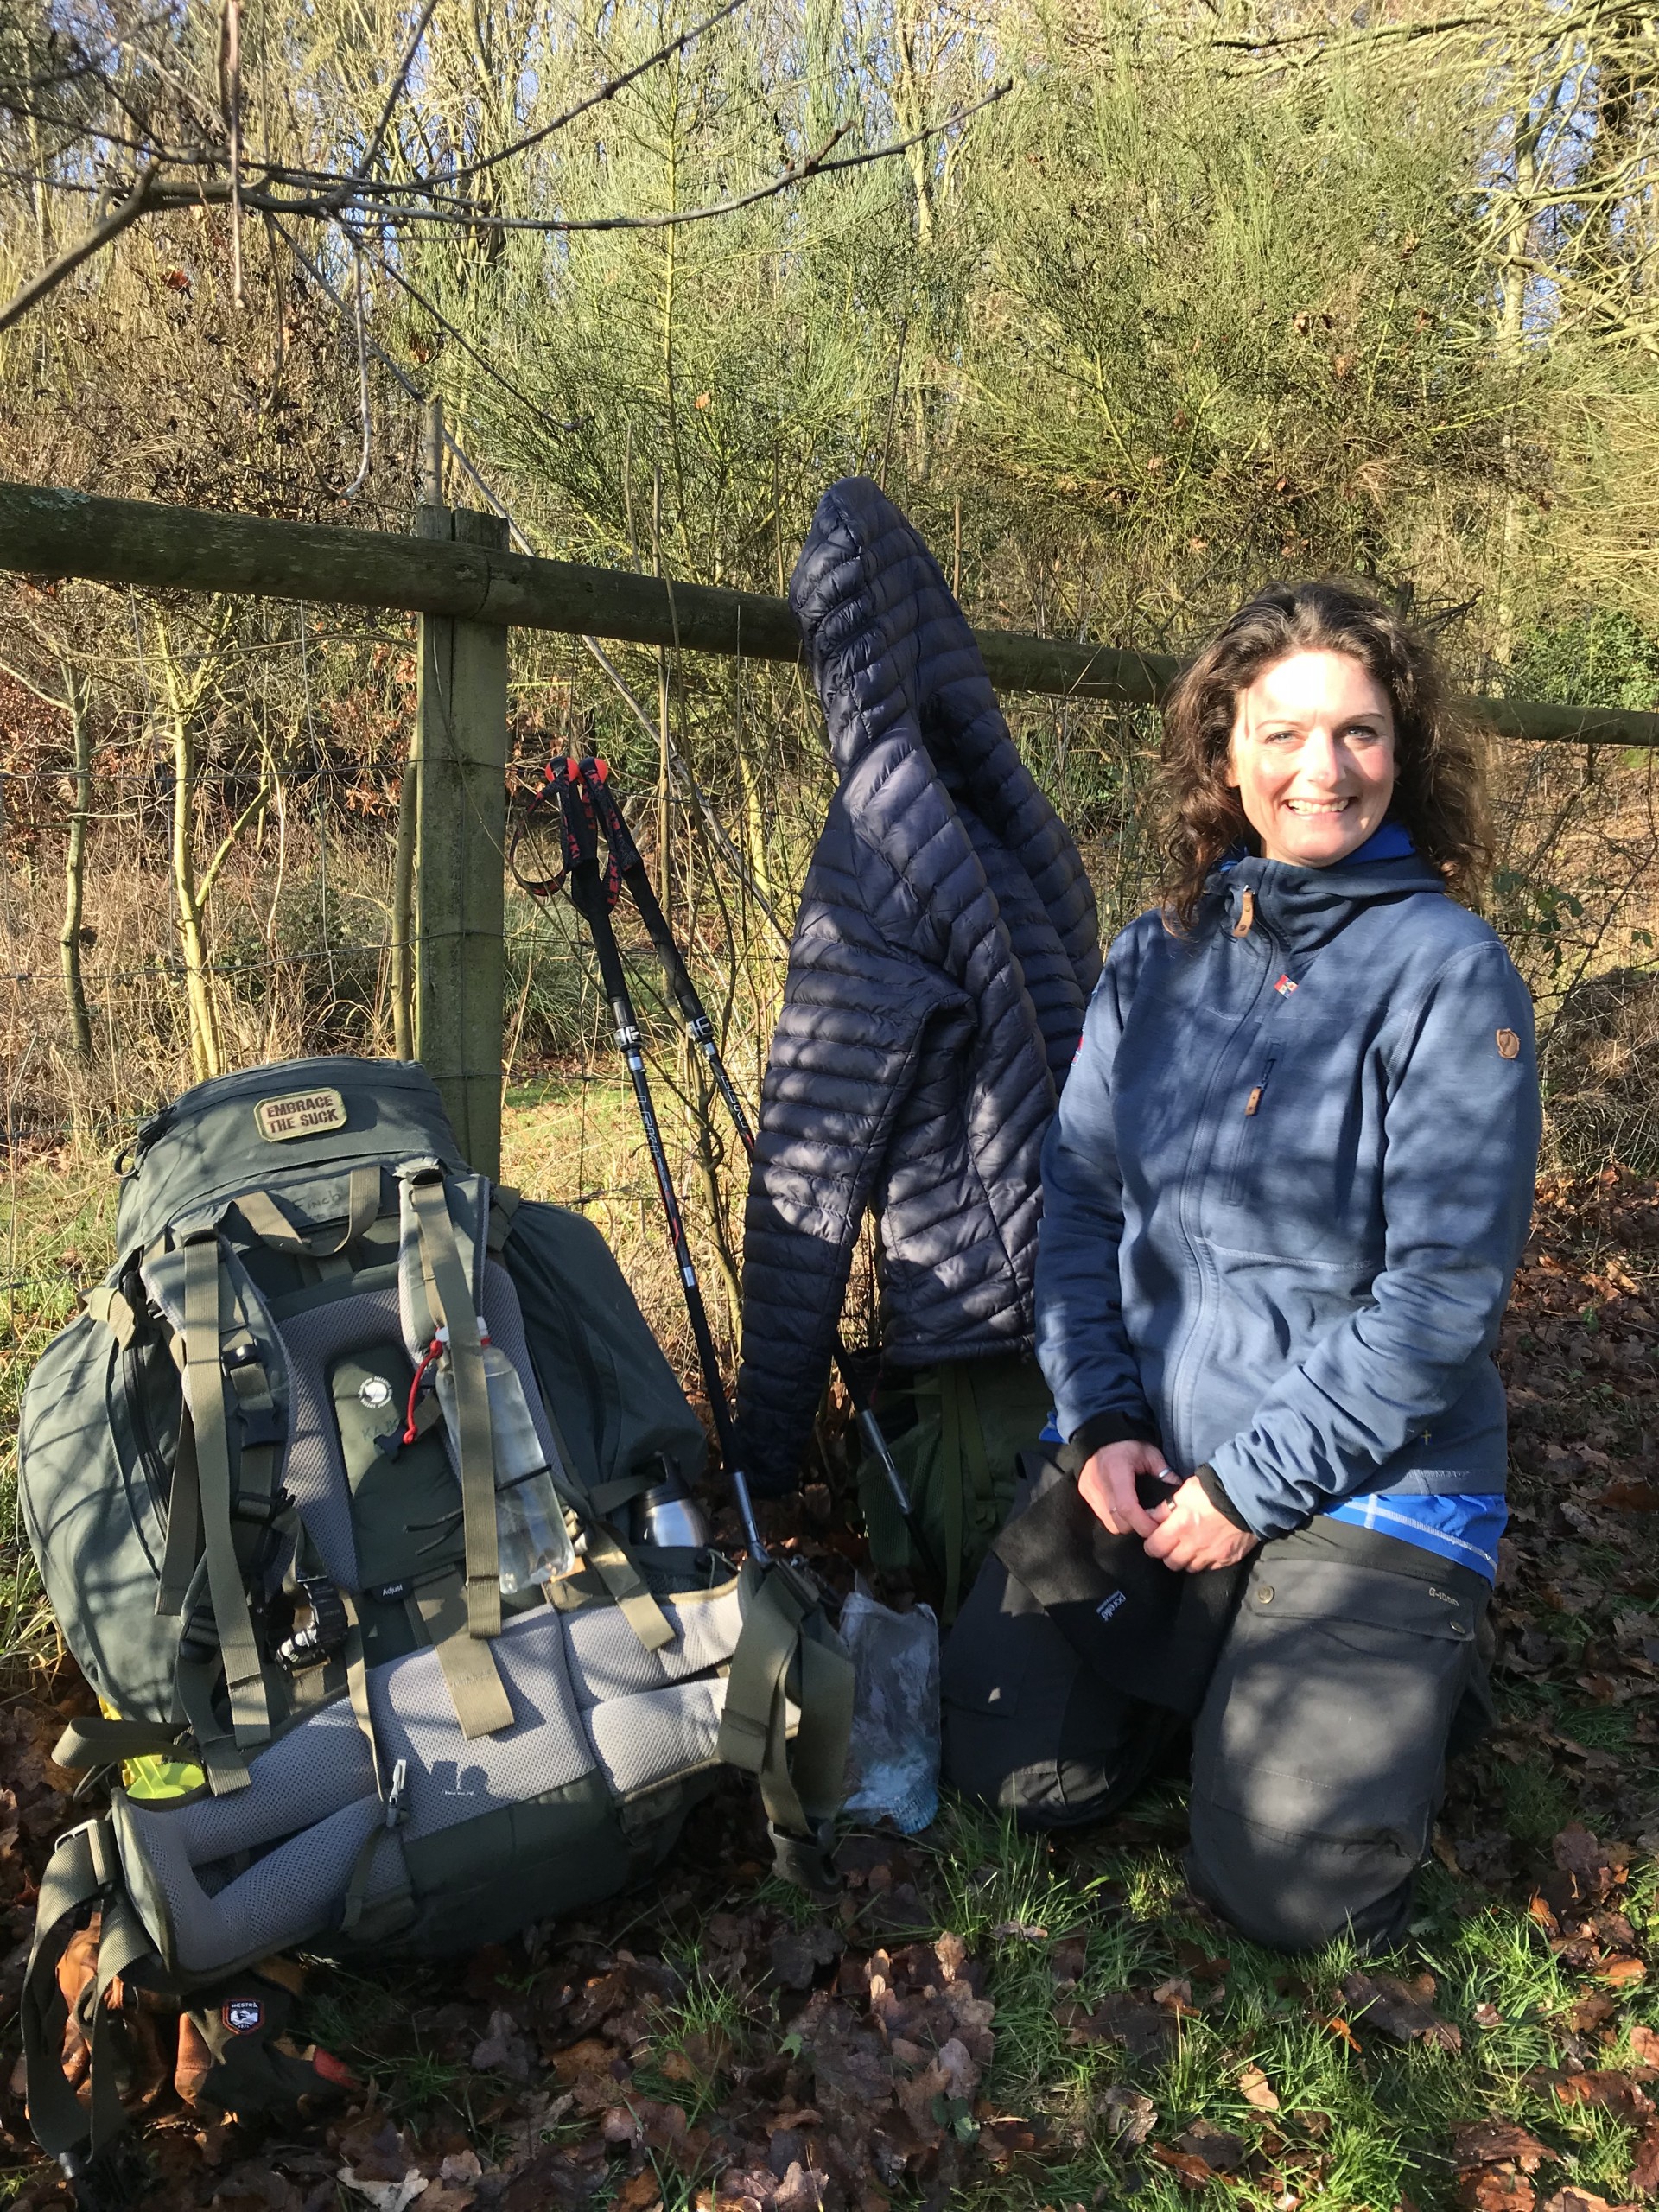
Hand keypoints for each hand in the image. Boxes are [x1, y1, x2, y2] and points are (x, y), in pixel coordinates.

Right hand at [1078, 1438, 1179, 1541]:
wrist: (1098, 1434)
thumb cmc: (1126, 1443)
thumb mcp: (1149, 1453)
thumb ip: (1164, 1473)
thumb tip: (1179, 1495)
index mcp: (1116, 1471)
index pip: (1127, 1507)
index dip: (1143, 1523)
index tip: (1158, 1527)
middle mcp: (1099, 1484)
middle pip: (1118, 1522)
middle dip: (1136, 1526)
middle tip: (1150, 1520)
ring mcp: (1089, 1492)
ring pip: (1109, 1523)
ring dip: (1125, 1523)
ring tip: (1137, 1513)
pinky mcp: (1085, 1495)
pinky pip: (1102, 1516)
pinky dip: (1115, 1516)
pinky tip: (1124, 1506)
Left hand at [1143, 1477, 1259, 1573]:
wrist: (1249, 1496)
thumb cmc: (1214, 1489)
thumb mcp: (1185, 1491)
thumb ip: (1165, 1508)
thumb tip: (1149, 1517)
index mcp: (1180, 1526)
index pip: (1154, 1548)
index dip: (1152, 1545)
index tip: (1155, 1540)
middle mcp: (1194, 1545)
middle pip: (1171, 1562)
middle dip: (1168, 1555)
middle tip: (1172, 1544)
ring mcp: (1212, 1554)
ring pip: (1190, 1568)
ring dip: (1186, 1559)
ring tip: (1190, 1547)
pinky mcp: (1227, 1559)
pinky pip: (1210, 1567)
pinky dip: (1206, 1561)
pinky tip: (1208, 1549)